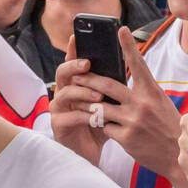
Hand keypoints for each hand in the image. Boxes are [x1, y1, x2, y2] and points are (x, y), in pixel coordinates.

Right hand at [50, 36, 107, 165]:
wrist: (95, 152)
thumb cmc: (103, 124)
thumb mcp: (111, 101)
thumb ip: (113, 83)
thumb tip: (128, 60)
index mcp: (76, 84)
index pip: (73, 62)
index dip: (73, 49)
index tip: (76, 36)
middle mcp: (64, 93)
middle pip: (62, 72)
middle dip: (74, 66)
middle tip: (87, 64)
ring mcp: (59, 109)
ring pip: (66, 94)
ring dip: (83, 93)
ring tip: (98, 96)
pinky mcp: (59, 126)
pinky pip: (70, 117)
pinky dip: (84, 115)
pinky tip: (96, 117)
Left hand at [57, 27, 182, 177]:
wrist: (179, 154)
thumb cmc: (167, 126)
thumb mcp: (159, 102)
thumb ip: (142, 91)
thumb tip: (123, 77)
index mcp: (151, 92)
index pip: (138, 64)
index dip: (129, 45)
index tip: (121, 29)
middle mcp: (142, 103)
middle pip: (107, 86)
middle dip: (87, 80)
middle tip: (74, 75)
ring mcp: (133, 121)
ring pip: (99, 108)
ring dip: (87, 105)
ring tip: (78, 102)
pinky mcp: (126, 137)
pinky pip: (104, 127)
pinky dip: (101, 126)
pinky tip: (101, 126)